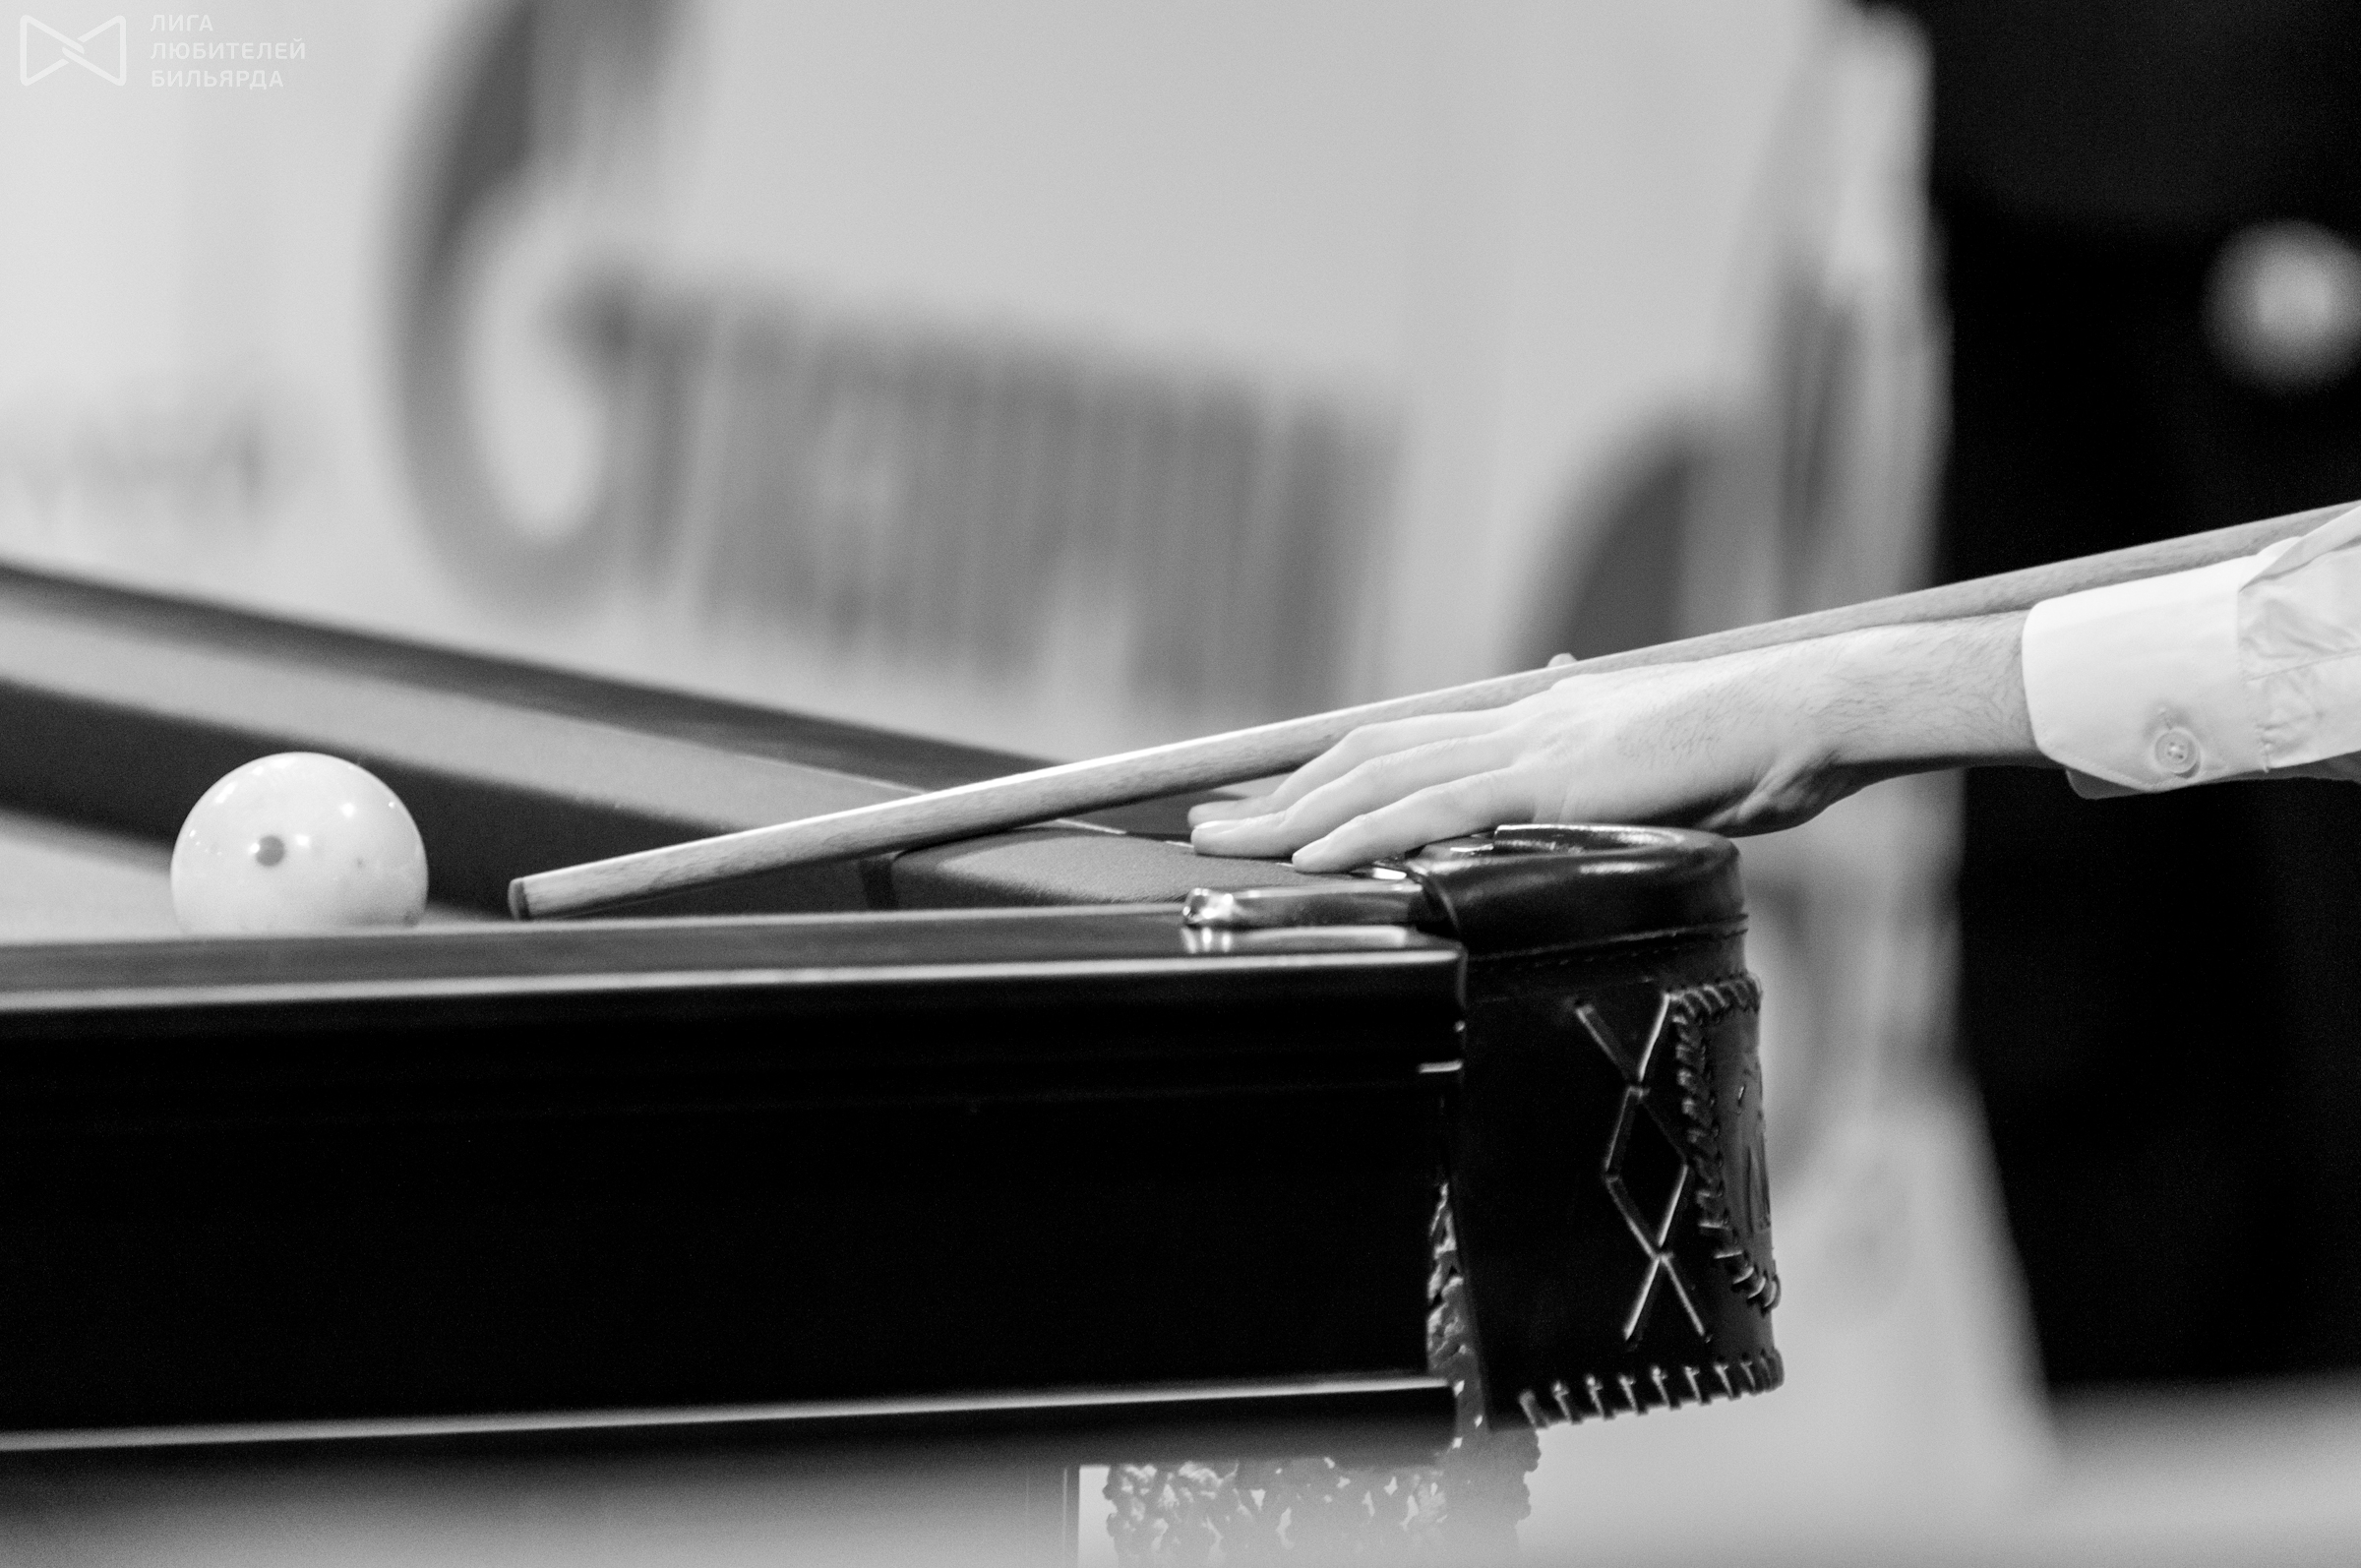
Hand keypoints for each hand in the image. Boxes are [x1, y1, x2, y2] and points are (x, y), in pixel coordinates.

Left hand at [1189, 616, 2037, 871]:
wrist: (1815, 711)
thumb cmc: (1757, 744)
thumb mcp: (1663, 757)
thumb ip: (1603, 767)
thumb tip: (1573, 762)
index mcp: (1535, 716)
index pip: (1403, 742)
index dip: (1323, 773)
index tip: (1262, 804)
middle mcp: (1515, 718)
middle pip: (1365, 754)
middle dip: (1276, 796)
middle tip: (1201, 826)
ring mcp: (1531, 745)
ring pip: (1379, 778)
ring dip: (1291, 817)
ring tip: (1220, 846)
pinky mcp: (1558, 781)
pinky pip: (1439, 810)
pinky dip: (1366, 834)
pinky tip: (1313, 859)